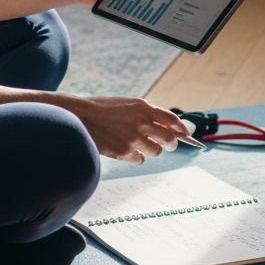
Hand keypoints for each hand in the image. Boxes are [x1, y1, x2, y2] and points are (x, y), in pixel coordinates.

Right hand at [61, 94, 191, 164]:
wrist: (78, 116)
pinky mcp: (124, 151)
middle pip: (169, 140)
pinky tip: (126, 150)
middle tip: (166, 145)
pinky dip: (136, 157)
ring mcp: (134, 138)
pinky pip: (140, 160)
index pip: (173, 120)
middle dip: (170, 144)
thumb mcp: (127, 104)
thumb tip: (166, 126)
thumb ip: (147, 113)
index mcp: (144, 107)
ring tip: (138, 145)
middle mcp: (142, 122)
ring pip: (156, 152)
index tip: (185, 134)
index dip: (182, 129)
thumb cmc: (102, 108)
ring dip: (151, 150)